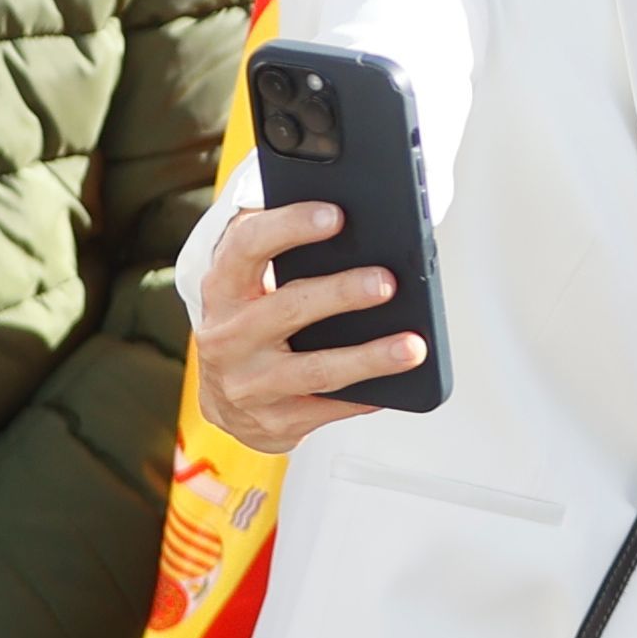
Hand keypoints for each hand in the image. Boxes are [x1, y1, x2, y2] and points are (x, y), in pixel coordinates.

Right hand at [189, 200, 424, 451]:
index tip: (336, 216)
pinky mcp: (274, 422)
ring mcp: (249, 385)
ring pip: (316, 370)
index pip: (248, 246)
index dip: (290, 227)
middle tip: (387, 282)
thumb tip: (352, 225)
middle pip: (288, 308)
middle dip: (342, 294)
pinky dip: (367, 395)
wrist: (223, 398)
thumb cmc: (251, 322)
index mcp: (223, 288)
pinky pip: (330, 409)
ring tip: (412, 345)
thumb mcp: (250, 283)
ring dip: (369, 357)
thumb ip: (282, 248)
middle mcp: (229, 336)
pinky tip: (400, 381)